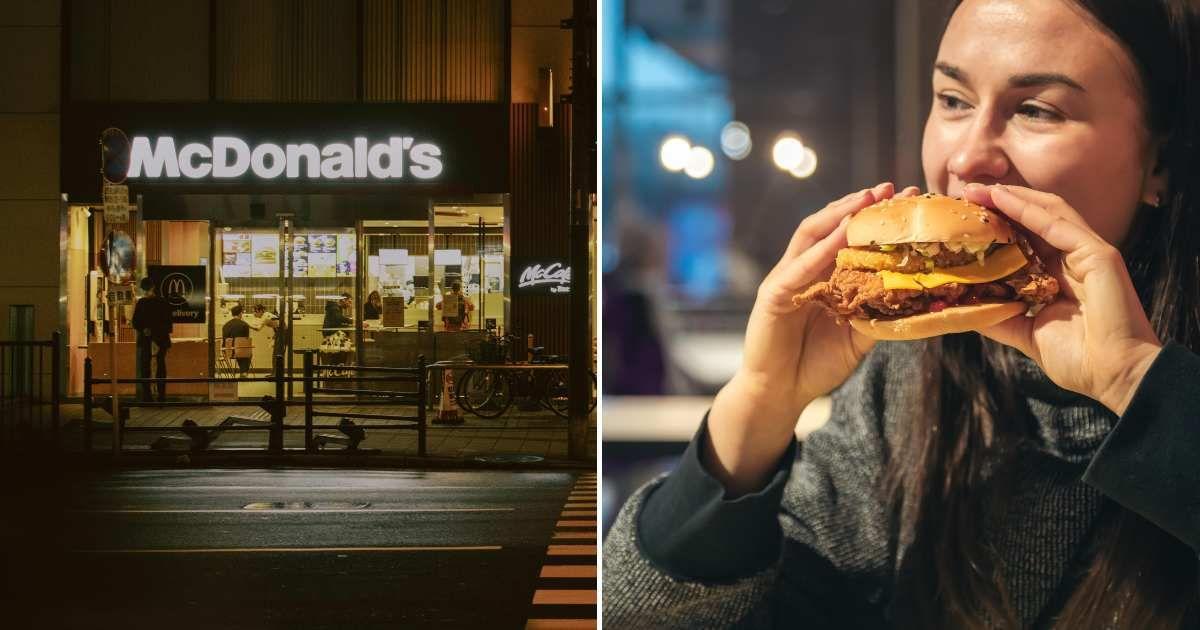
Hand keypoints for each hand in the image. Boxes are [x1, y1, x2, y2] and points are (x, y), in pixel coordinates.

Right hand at [707, 182, 919, 494]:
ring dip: (838, 215)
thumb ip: (876, 309)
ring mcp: (786, 279)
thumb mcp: (858, 334)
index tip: (908, 200)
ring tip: (866, 200)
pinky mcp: (773, 295)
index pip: (848, 237)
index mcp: (823, 276)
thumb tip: (915, 292)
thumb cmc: (816, 364)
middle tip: (891, 188)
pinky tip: (841, 236)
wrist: (781, 394)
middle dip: (858, 205)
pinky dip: (821, 251)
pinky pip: (799, 268)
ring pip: (811, 236)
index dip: (875, 218)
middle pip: (830, 226)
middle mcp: (803, 270)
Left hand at [962, 184, 1162, 414]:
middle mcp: (1072, 259)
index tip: (964, 217)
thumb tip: (963, 309)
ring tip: (978, 190)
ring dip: (1011, 198)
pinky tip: (1002, 199)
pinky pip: (1059, 225)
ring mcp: (1088, 253)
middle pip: (1034, 219)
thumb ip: (999, 317)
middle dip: (999, 203)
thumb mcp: (1025, 333)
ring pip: (1047, 213)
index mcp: (1057, 276)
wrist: (1113, 375)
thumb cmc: (1079, 360)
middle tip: (965, 193)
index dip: (996, 225)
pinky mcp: (1099, 253)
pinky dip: (1029, 210)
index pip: (1024, 239)